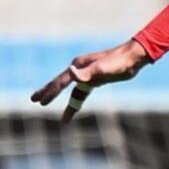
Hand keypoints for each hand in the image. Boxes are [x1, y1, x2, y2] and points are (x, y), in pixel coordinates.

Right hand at [30, 39, 150, 122]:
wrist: (135, 57)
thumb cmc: (119, 62)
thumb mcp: (103, 68)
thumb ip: (88, 73)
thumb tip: (71, 73)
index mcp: (80, 65)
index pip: (61, 81)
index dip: (50, 92)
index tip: (38, 102)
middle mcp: (81, 68)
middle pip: (61, 82)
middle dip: (48, 91)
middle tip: (34, 100)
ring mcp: (89, 74)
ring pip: (71, 89)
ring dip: (59, 97)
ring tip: (45, 105)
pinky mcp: (97, 79)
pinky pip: (82, 92)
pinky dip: (75, 101)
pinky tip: (72, 110)